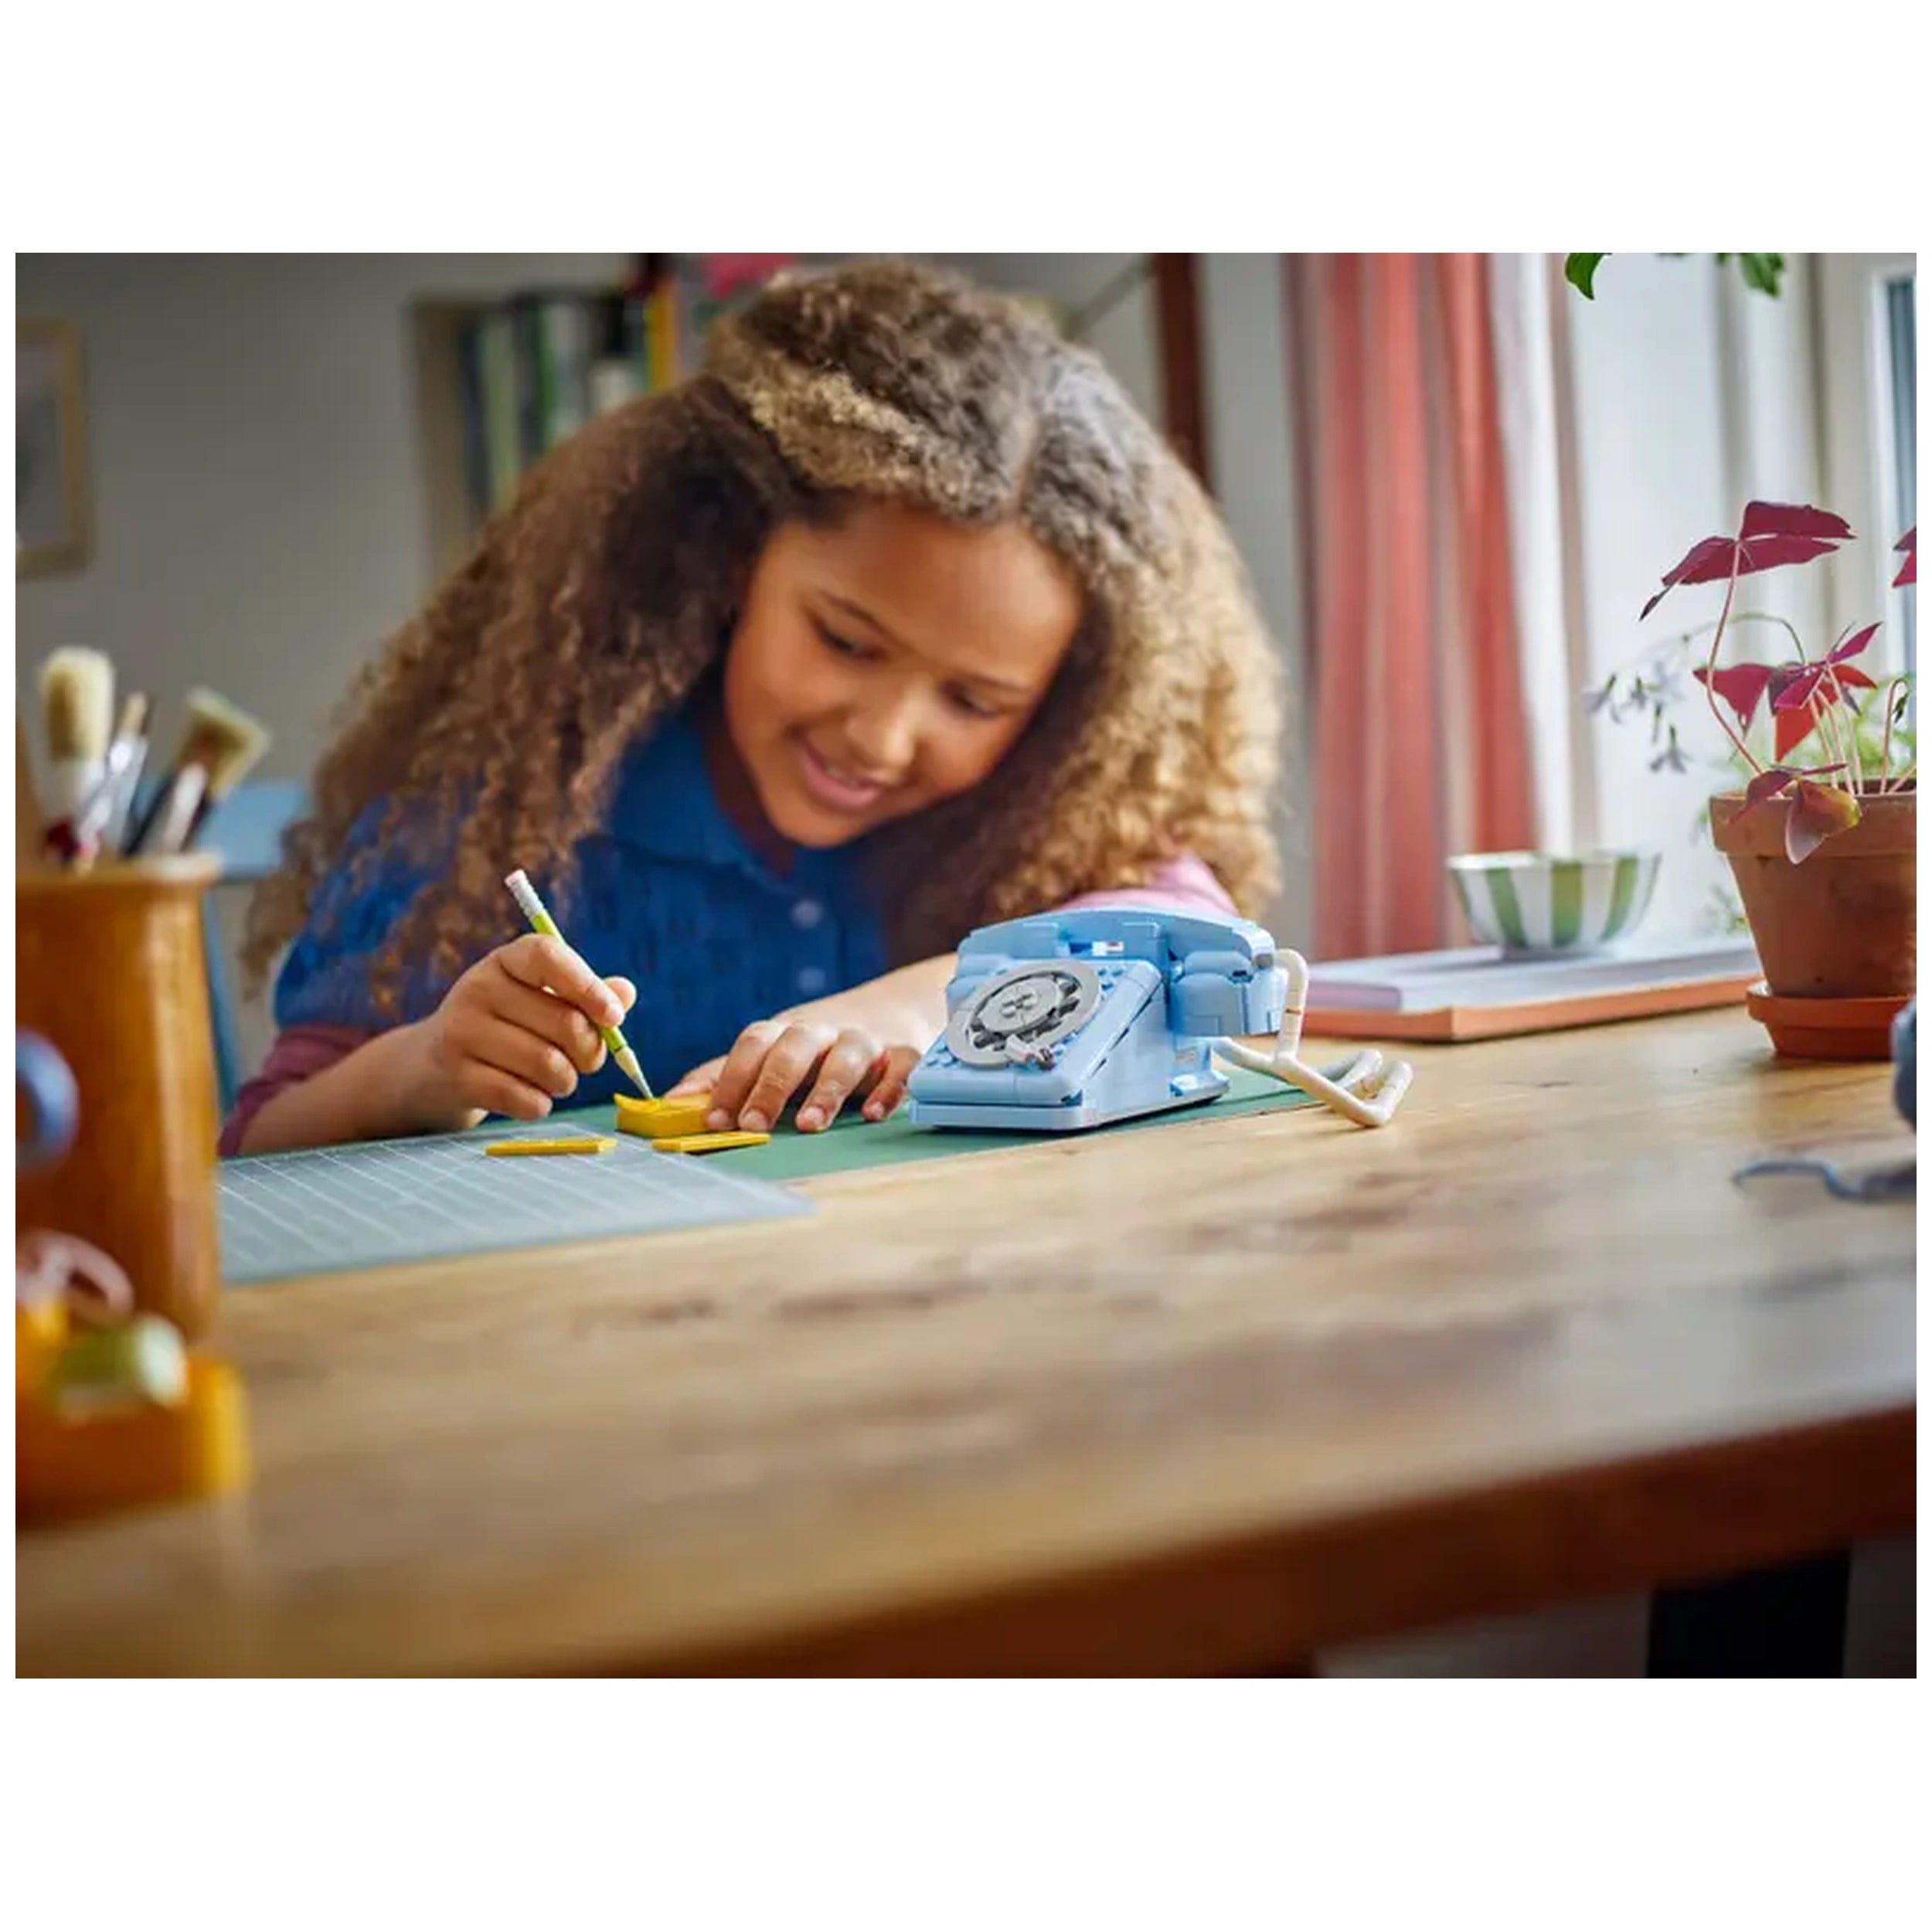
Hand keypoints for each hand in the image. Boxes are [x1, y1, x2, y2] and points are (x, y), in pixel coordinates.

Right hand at [404, 933, 635, 1126]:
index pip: (547, 956)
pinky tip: (530, 1098)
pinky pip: (524, 1097)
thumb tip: (625, 993)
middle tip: (585, 1062)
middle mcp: (478, 988)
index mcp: (506, 961)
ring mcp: (462, 1031)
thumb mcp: (539, 1001)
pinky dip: (539, 1104)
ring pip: (549, 1064)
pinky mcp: (455, 1075)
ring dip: (565, 1081)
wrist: (430, 1068)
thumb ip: (585, 996)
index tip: (613, 1016)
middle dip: (590, 1052)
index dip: (588, 985)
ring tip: (556, 1079)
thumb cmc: (504, 1029)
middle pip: (565, 1022)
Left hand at [671, 1018, 921, 1133]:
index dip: (732, 1079)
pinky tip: (875, 1115)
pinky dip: (890, 1088)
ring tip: (809, 1125)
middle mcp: (823, 1031)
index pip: (754, 1043)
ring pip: (847, 1055)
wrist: (892, 1009)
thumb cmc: (816, 1045)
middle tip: (754, 1125)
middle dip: (772, 1085)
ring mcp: (865, 1040)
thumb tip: (668, 1101)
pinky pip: (901, 1067)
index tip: (715, 1119)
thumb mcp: (771, 1054)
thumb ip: (722, 1077)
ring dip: (827, 1089)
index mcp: (785, 1031)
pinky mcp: (904, 1053)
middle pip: (795, 1046)